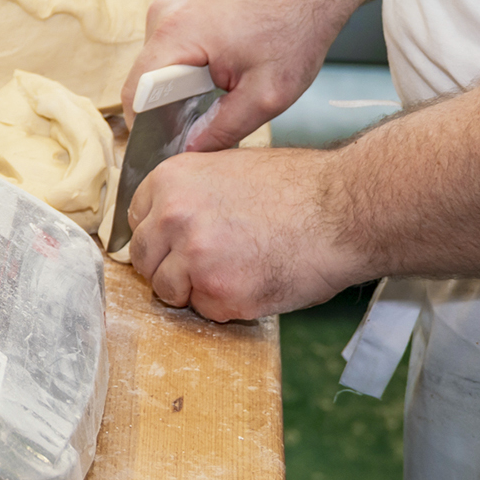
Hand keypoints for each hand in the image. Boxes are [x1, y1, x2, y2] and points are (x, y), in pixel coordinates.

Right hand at [123, 0, 338, 149]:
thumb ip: (223, 129)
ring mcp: (170, 3)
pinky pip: (171, 45)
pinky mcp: (181, 1)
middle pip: (146, 79)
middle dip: (172, 107)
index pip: (135, 95)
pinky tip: (226, 66)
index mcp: (175, 33)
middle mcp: (162, 13)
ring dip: (182, 84)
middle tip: (214, 121)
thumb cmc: (295, 24)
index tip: (177, 147)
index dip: (151, 129)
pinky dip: (190, 63)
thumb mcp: (267, 93)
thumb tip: (189, 152)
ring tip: (227, 87)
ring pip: (159, 63)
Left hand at [125, 145, 367, 322]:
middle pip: (143, 258)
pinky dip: (227, 307)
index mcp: (170, 180)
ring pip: (167, 290)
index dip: (159, 236)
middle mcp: (172, 217)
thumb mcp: (229, 168)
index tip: (176, 244)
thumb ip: (191, 192)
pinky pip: (206, 311)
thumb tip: (167, 215)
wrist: (343, 211)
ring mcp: (193, 258)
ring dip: (194, 291)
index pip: (136, 220)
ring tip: (234, 273)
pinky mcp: (220, 294)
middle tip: (205, 266)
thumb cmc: (298, 188)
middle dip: (169, 267)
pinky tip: (256, 283)